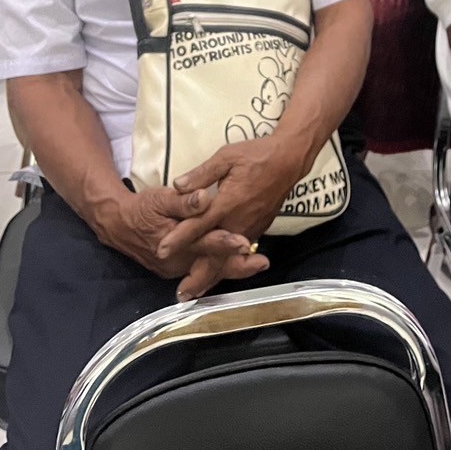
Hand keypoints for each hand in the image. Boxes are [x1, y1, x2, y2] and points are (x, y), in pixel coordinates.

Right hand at [105, 186, 269, 298]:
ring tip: (258, 264)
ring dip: (234, 268)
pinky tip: (238, 262)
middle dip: (239, 265)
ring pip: (210, 270)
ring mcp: (178, 268)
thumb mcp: (160, 198)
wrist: (121, 226)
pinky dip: (220, 267)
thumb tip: (203, 197)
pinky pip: (203, 269)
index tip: (244, 242)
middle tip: (262, 263)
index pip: (205, 243)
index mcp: (176, 242)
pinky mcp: (178, 268)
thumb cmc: (142, 208)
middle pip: (212, 264)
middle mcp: (179, 261)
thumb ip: (183, 200)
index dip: (225, 242)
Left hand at [158, 137, 305, 292]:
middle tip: (182, 294)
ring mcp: (251, 227)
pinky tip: (220, 272)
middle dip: (198, 276)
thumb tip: (178, 185)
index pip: (198, 224)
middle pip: (216, 254)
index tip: (162, 251)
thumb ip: (202, 173)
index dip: (179, 238)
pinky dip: (228, 266)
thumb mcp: (226, 156)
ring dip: (213, 275)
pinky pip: (240, 253)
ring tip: (196, 291)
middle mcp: (239, 221)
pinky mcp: (260, 228)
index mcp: (228, 202)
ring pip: (229, 258)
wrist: (289, 159)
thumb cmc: (257, 155)